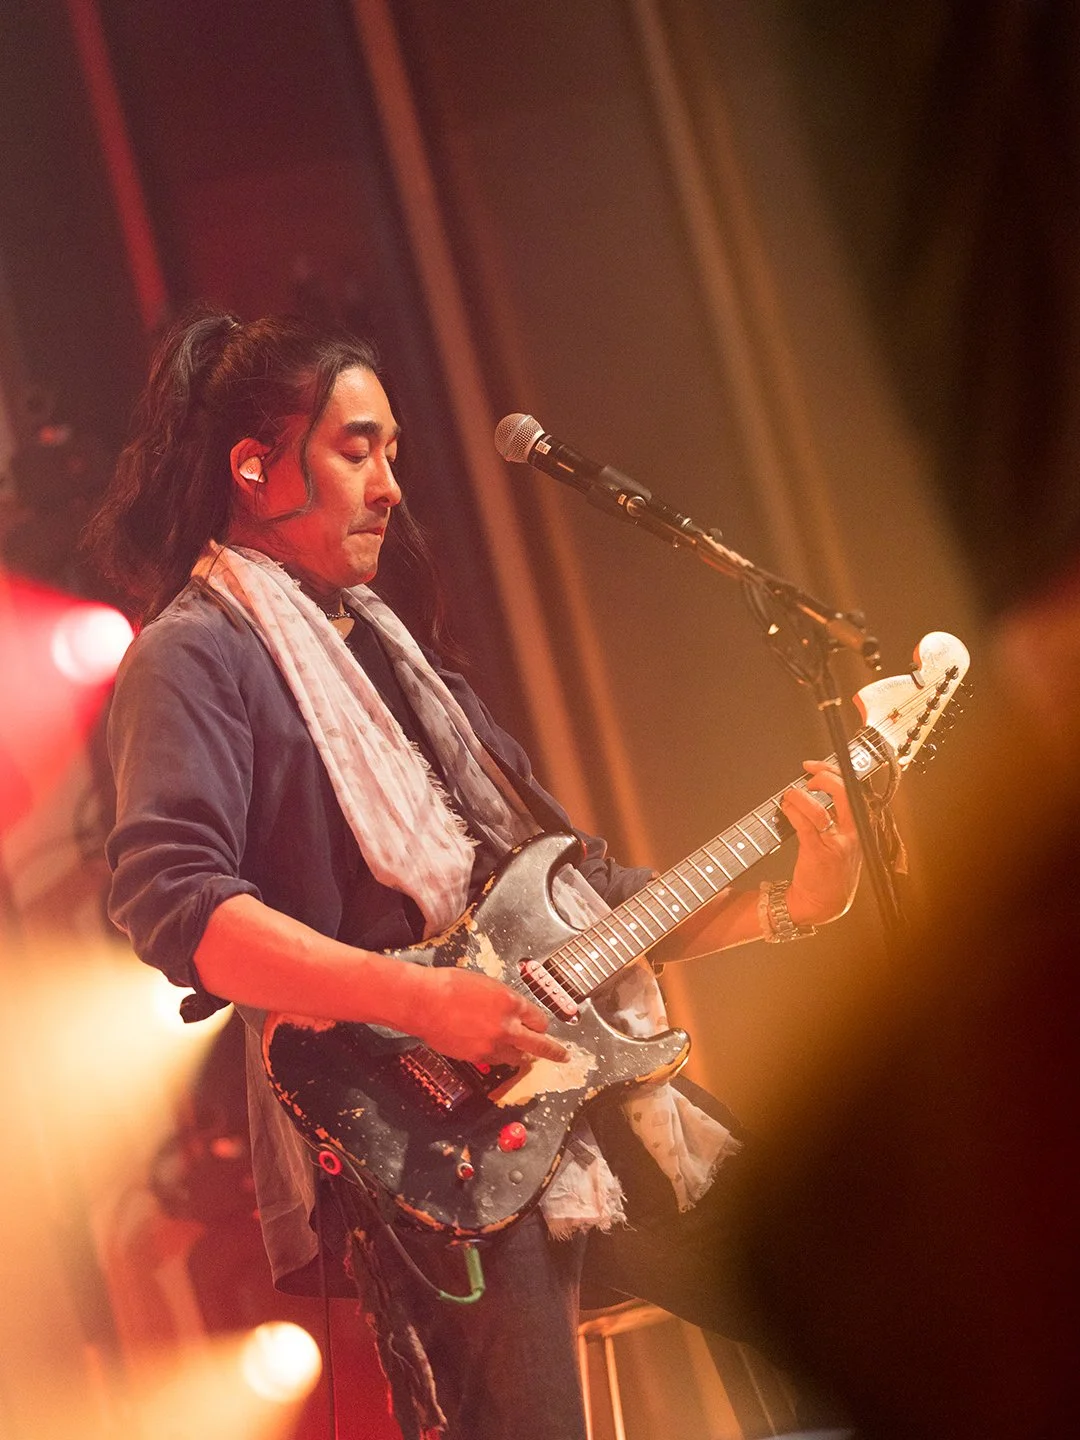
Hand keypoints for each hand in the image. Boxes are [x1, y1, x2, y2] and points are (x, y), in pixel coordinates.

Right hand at [411, 965, 569, 1066]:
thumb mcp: (486, 984)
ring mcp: (493, 1044)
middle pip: (540, 1045)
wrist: (425, 1002)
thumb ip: (504, 1000)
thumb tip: (511, 1012)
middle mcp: (507, 1026)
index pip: (538, 1019)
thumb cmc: (450, 985)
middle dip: (554, 1051)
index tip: (542, 1026)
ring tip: (520, 1052)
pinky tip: (493, 1050)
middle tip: (563, 1055)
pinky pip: (497, 1061)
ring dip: (520, 1053)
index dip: (540, 1023)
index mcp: (511, 1002)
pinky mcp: (478, 1057)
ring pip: (518, 1057)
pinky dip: (498, 1056)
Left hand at [781, 760, 861, 927]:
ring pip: (819, 809)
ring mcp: (836, 844)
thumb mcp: (848, 843)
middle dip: (823, 777)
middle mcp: (852, 834)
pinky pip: (804, 824)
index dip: (834, 772)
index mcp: (860, 828)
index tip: (815, 767)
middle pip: (844, 793)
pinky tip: (786, 809)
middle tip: (806, 778)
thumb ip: (840, 819)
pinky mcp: (818, 852)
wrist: (825, 904)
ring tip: (790, 797)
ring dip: (799, 797)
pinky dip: (792, 811)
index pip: (854, 791)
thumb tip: (818, 792)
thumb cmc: (832, 872)